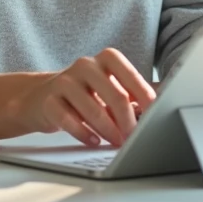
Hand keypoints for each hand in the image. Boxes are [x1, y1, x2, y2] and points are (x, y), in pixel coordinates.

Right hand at [17, 48, 156, 146]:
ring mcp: (64, 81)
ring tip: (118, 143)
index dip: (145, 96)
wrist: (40, 96)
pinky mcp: (48, 100)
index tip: (156, 113)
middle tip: (136, 138)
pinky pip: (68, 120)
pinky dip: (84, 133)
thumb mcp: (109, 87)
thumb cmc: (85, 94)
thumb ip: (132, 94)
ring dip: (109, 130)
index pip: (130, 75)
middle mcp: (85, 65)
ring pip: (92, 109)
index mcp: (106, 58)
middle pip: (115, 95)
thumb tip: (162, 106)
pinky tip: (94, 141)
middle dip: (128, 121)